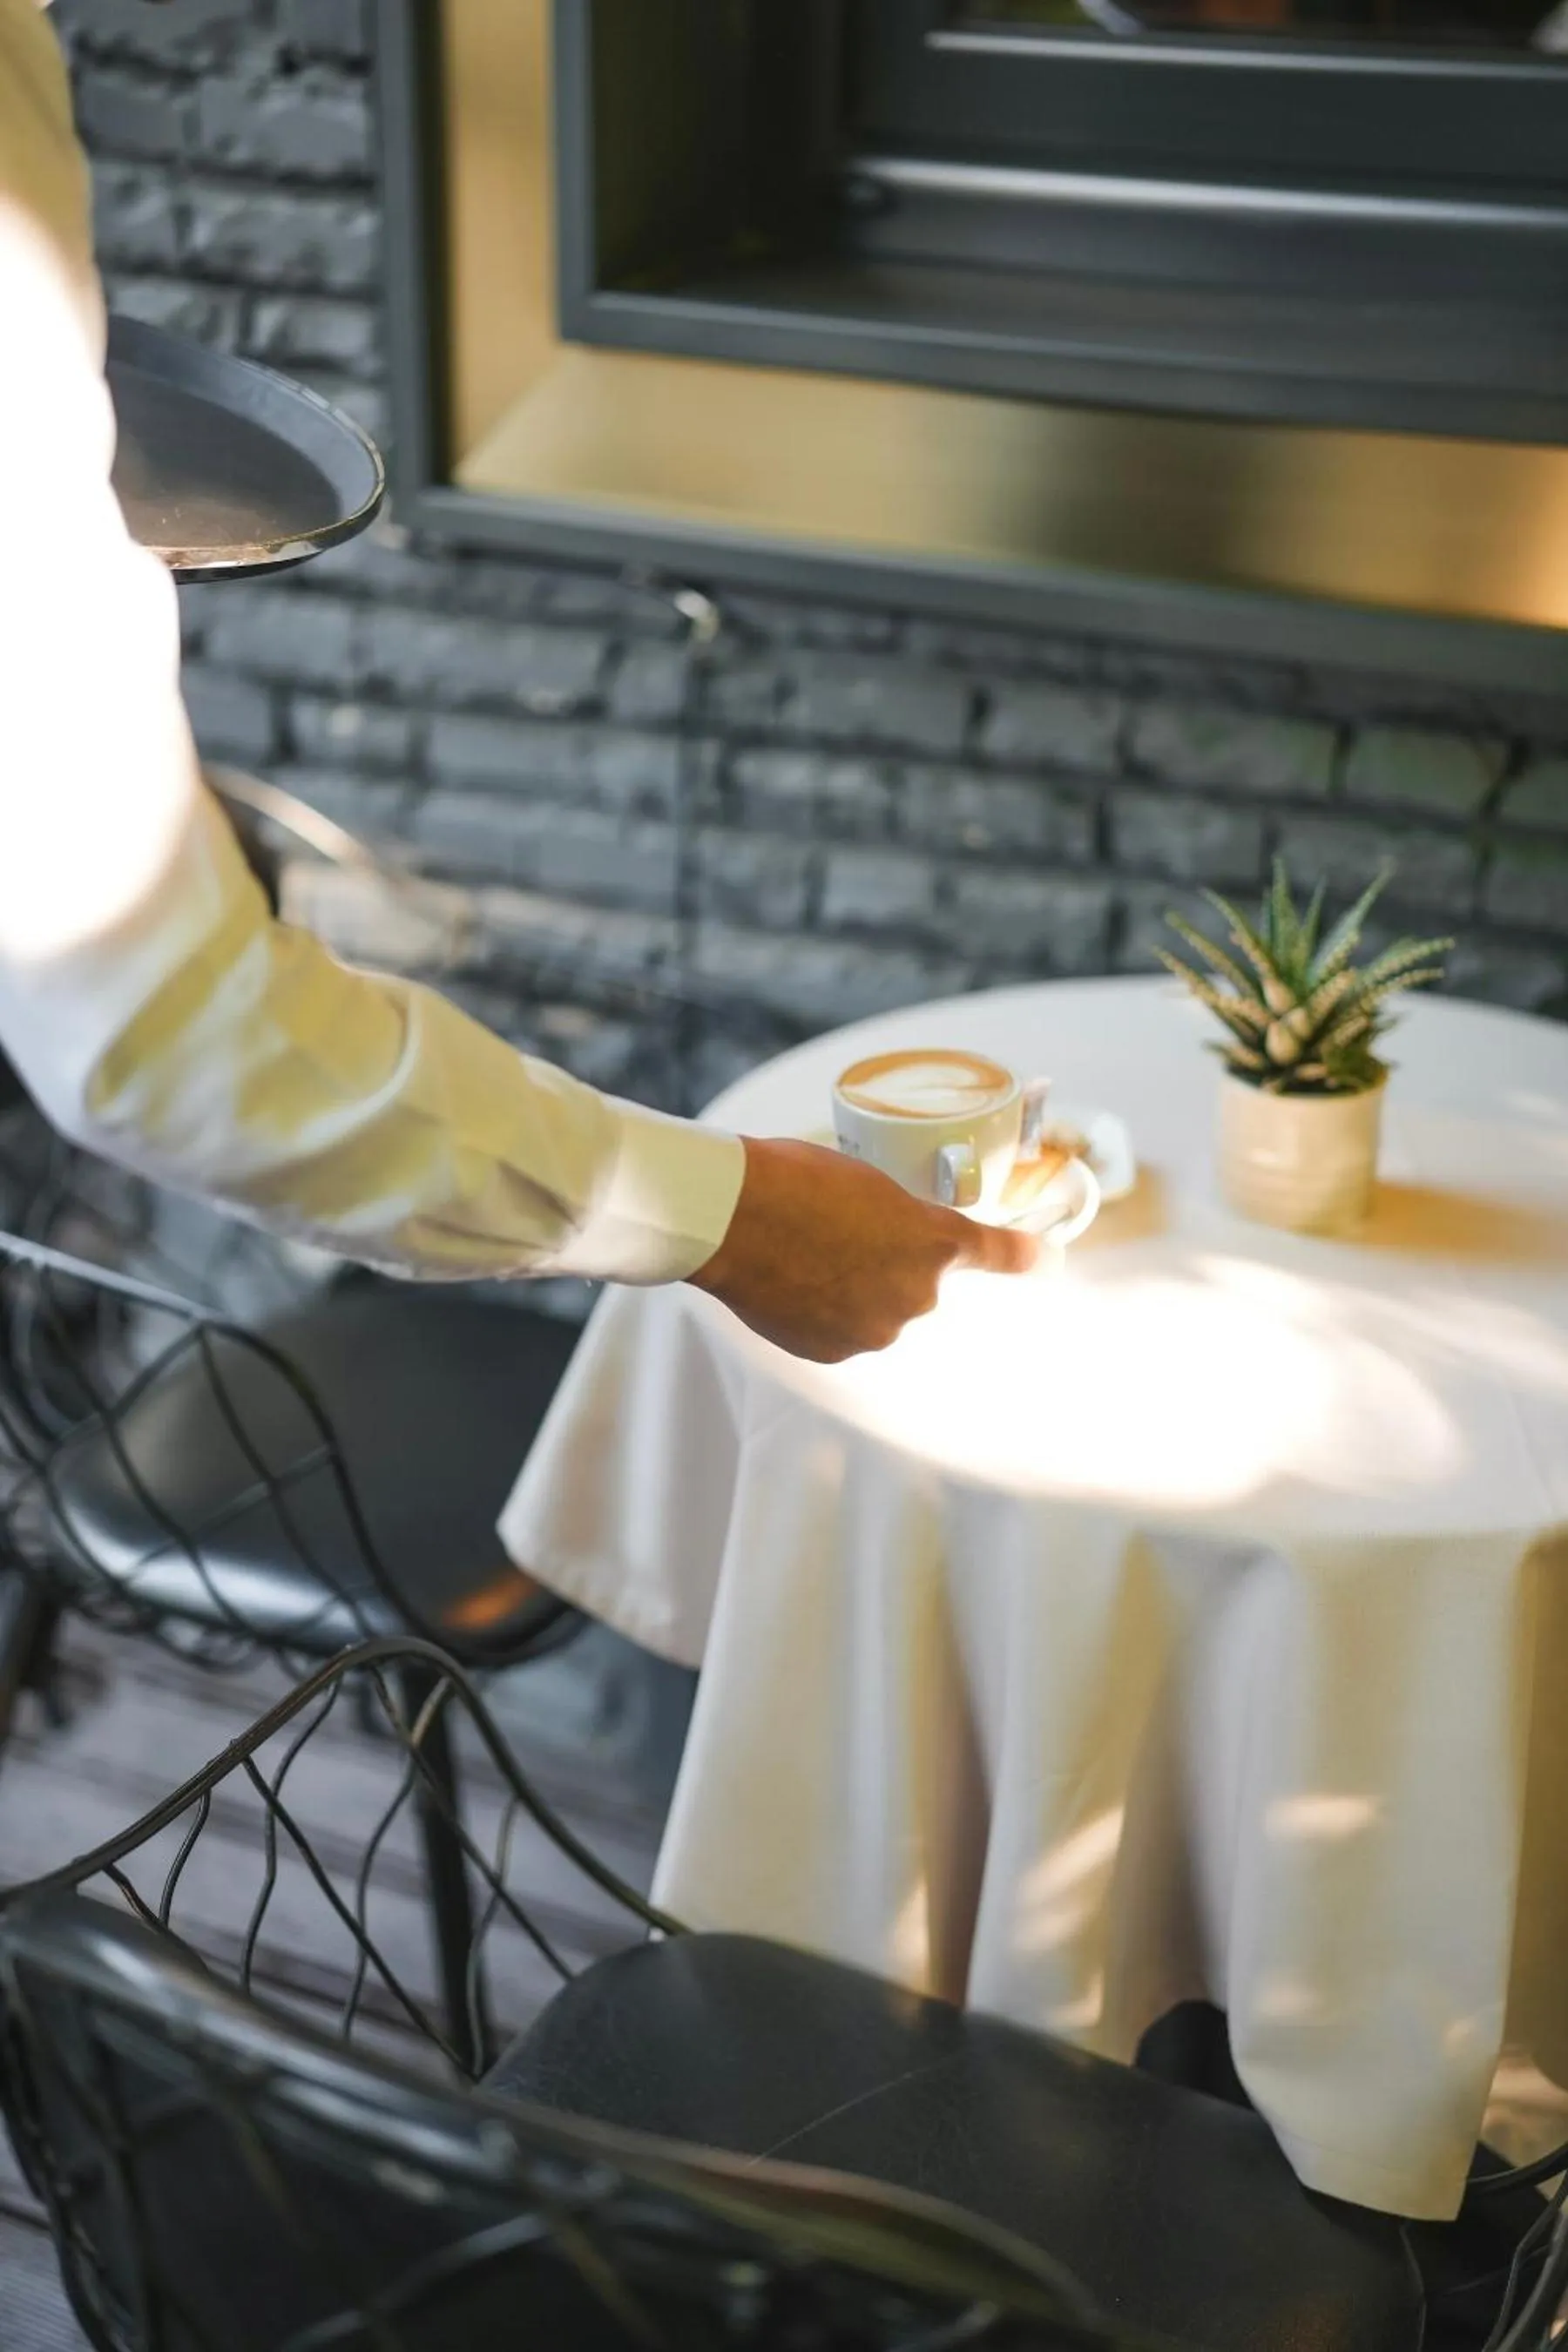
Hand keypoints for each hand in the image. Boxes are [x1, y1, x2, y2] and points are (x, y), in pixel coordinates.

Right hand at [688, 1136, 1039, 1363]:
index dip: (1025, 1257)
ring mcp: (876, 1330)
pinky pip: (842, 1334)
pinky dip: (825, 1315)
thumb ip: (898, 1219)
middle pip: (923, 1286)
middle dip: (893, 1266)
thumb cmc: (793, 1179)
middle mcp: (918, 1296)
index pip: (1000, 1253)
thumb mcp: (867, 1183)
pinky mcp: (834, 1353)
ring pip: (880, 1312)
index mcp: (935, 1241)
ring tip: (807, 1257)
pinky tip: (794, 1284)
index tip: (1044, 1259)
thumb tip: (890, 1243)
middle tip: (844, 1235)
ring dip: (857, 1291)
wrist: (730, 1217)